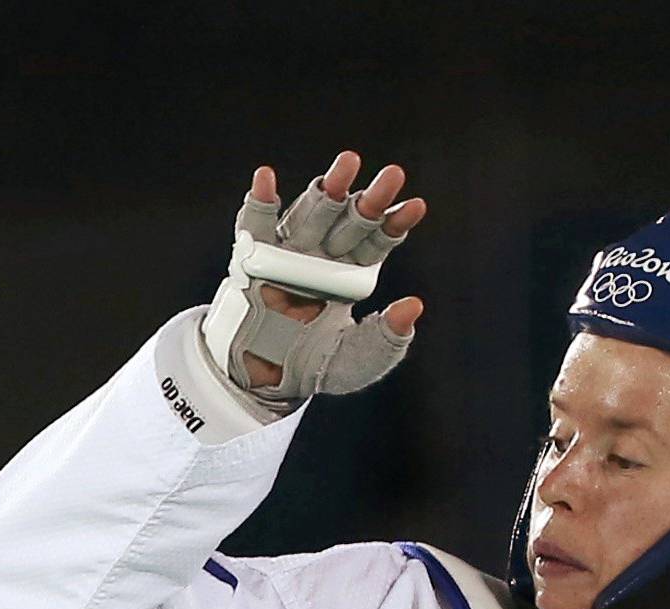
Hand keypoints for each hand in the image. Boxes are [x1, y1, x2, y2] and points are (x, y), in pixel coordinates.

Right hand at [243, 155, 426, 388]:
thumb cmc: (310, 367)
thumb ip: (385, 340)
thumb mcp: (354, 362)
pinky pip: (256, 226)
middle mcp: (322, 254)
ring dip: (329, 189)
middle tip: (394, 174)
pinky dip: (259, 202)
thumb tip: (414, 307)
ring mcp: (288, 252)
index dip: (395, 223)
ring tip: (349, 164)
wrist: (260, 382)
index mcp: (349, 273)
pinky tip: (266, 178)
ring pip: (311, 213)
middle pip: (350, 219)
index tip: (416, 206)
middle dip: (370, 199)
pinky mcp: (253, 258)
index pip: (377, 241)